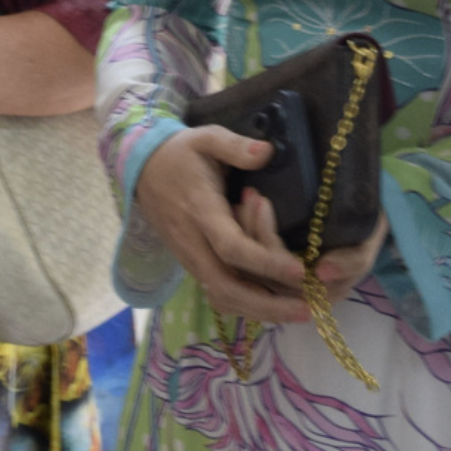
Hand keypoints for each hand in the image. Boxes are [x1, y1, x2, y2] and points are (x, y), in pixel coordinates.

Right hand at [134, 125, 385, 324]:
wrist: (141, 169)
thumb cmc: (180, 154)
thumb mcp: (206, 138)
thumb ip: (235, 146)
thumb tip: (267, 152)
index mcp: (200, 210)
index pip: (231, 247)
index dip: (266, 262)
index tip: (300, 270)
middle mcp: (193, 242)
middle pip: (226, 287)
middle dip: (267, 305)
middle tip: (308, 310)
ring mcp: (190, 258)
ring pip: (222, 296)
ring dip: (260, 311)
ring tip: (299, 313)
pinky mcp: (192, 264)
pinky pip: (218, 293)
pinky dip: (246, 305)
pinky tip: (275, 306)